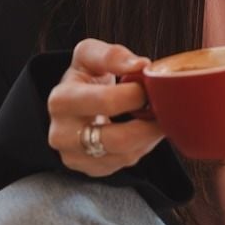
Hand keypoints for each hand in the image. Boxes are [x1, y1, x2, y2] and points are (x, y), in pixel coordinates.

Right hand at [47, 38, 164, 177]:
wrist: (73, 102)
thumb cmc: (85, 76)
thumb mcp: (90, 54)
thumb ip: (113, 55)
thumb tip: (140, 65)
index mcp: (61, 101)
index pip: (107, 102)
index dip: (137, 95)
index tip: (148, 86)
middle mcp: (61, 134)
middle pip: (118, 139)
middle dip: (149, 123)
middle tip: (163, 108)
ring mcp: (74, 157)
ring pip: (126, 155)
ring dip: (149, 136)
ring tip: (157, 117)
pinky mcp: (89, 170)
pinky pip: (125, 163)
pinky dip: (142, 147)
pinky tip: (143, 130)